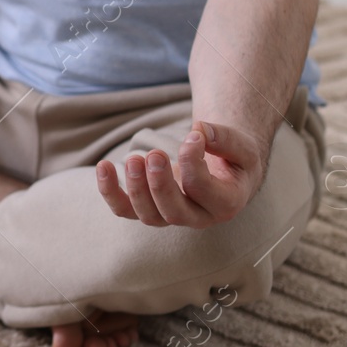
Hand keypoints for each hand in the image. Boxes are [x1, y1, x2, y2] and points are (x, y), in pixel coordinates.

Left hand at [95, 121, 265, 228]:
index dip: (193, 161)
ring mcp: (171, 216)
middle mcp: (198, 217)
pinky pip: (124, 210)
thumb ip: (225, 139)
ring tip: (133, 159)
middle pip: (173, 212)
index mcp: (225, 204)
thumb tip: (198, 130)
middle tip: (154, 155)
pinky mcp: (149, 208)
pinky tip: (104, 166)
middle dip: (159, 184)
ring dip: (136, 188)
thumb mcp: (242, 147)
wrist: (225, 173)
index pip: (203, 190)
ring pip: (148, 215)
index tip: (192, 135)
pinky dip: (110, 192)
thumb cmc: (233, 159)